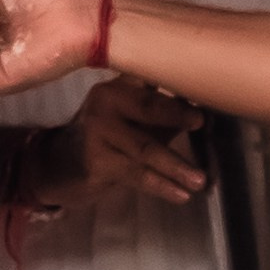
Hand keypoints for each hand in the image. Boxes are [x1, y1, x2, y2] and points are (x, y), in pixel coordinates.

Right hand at [23, 76, 206, 210]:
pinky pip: (135, 174)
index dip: (177, 79)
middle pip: (147, 106)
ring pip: (144, 147)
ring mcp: (97, 130)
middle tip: (202, 122)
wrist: (61, 165)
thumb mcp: (137, 118)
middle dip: (177, 114)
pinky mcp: (95, 160)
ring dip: (175, 165)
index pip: (151, 75)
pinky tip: (180, 194)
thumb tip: (209, 111)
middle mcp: (105, 100)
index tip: (204, 85)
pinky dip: (161, 185)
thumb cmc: (110, 137)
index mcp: (120, 84)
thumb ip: (168, 112)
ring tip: (200, 180)